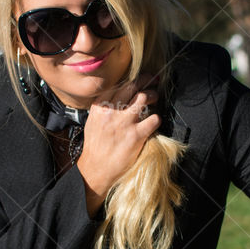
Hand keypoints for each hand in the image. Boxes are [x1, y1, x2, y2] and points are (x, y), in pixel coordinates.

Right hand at [77, 73, 161, 216]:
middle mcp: (111, 112)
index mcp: (99, 107)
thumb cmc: (95, 147)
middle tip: (152, 81)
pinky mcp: (136, 136)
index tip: (139, 79)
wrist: (96, 169)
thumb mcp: (92, 122)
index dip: (132, 79)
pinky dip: (157, 118)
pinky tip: (154, 121)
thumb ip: (103, 108)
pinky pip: (153, 119)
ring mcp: (124, 123)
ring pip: (143, 97)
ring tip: (155, 97)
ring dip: (153, 95)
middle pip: (132, 86)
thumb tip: (116, 97)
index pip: (118, 84)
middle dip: (145, 81)